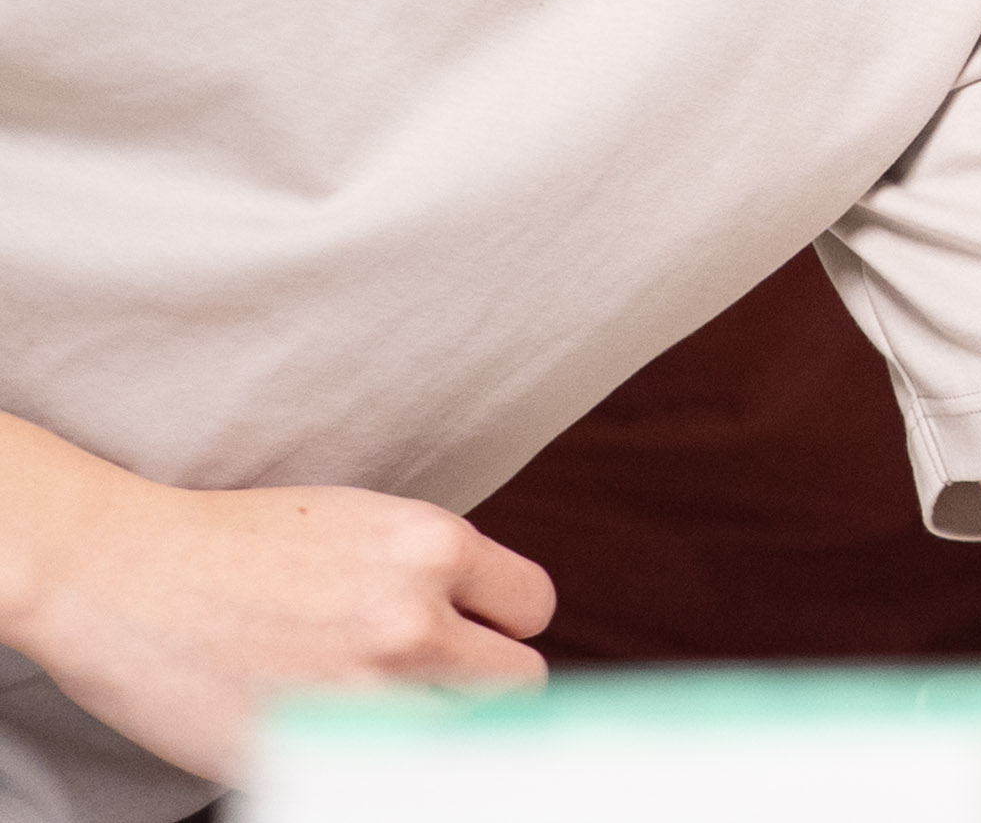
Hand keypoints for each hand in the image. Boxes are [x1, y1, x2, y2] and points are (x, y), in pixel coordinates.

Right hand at [6, 452, 549, 782]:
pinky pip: (389, 775)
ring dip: (440, 731)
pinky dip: (379, 765)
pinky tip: (344, 740)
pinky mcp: (310, 754)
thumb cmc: (241, 548)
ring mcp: (362, 696)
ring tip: (392, 712)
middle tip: (437, 684)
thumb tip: (492, 628)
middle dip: (486, 686)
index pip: (533, 607)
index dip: (503, 624)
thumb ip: (436, 574)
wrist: (127, 578)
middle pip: (519, 683)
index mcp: (432, 547)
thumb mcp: (365, 526)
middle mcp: (412, 621)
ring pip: (469, 740)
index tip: (473, 634)